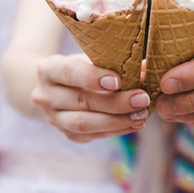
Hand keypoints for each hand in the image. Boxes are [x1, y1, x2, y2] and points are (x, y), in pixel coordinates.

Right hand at [32, 54, 150, 142]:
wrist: (59, 86)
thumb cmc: (82, 66)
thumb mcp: (92, 58)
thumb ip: (115, 62)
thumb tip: (148, 68)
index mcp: (48, 69)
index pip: (69, 73)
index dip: (93, 78)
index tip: (118, 81)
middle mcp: (45, 95)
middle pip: (81, 101)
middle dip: (115, 102)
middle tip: (142, 99)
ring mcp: (54, 118)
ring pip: (85, 124)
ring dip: (117, 121)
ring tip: (141, 115)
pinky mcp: (67, 134)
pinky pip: (93, 135)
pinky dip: (117, 130)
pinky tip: (135, 123)